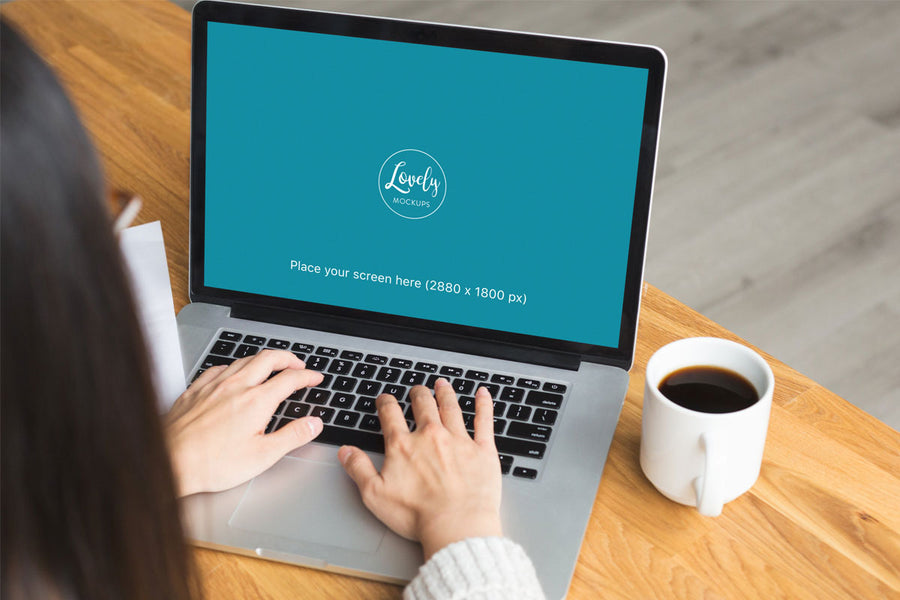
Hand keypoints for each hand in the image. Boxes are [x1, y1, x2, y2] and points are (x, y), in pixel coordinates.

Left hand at [166, 349, 323, 496]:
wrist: (170, 461)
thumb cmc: (212, 463)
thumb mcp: (262, 456)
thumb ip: (292, 436)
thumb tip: (313, 424)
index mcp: (256, 401)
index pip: (290, 379)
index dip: (307, 376)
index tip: (315, 378)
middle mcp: (236, 386)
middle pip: (268, 358)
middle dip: (288, 358)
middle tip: (298, 364)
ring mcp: (214, 385)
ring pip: (244, 360)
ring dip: (263, 359)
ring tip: (271, 365)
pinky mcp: (195, 390)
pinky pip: (218, 367)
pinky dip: (234, 366)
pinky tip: (232, 373)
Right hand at [338, 379, 502, 559]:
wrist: (457, 526)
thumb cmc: (417, 515)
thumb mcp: (374, 495)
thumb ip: (358, 469)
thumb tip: (346, 451)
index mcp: (404, 445)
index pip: (391, 414)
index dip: (386, 403)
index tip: (385, 399)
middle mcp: (431, 436)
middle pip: (423, 405)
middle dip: (418, 394)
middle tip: (416, 390)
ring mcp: (459, 440)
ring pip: (451, 407)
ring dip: (445, 393)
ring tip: (442, 384)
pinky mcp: (482, 450)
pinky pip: (484, 420)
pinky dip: (483, 404)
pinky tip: (483, 394)